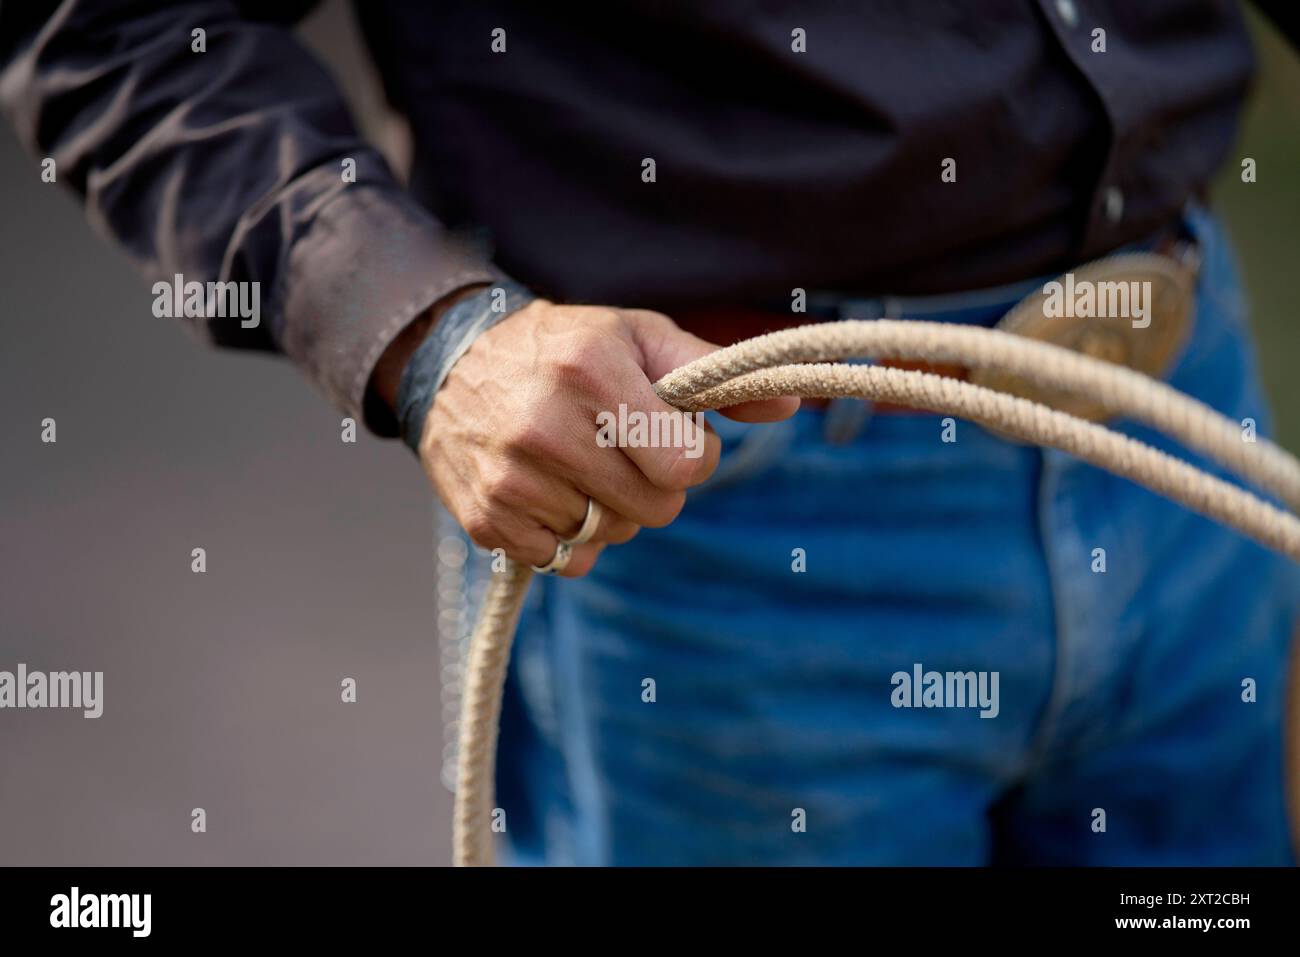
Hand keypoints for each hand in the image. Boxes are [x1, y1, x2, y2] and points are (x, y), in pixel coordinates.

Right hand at [416, 300, 798, 575]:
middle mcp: (543, 426)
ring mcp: (510, 479)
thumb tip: (788, 404)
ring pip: (612, 536)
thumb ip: (712, 373)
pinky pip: (568, 561)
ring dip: (612, 509)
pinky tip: (554, 492)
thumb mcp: (637, 337)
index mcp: (589, 371)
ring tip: (581, 464)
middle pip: (655, 508)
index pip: (683, 464)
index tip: (674, 436)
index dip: (692, 456)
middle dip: (656, 485)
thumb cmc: (565, 349)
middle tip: (626, 450)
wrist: (451, 363)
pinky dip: (573, 537)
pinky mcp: (486, 520)